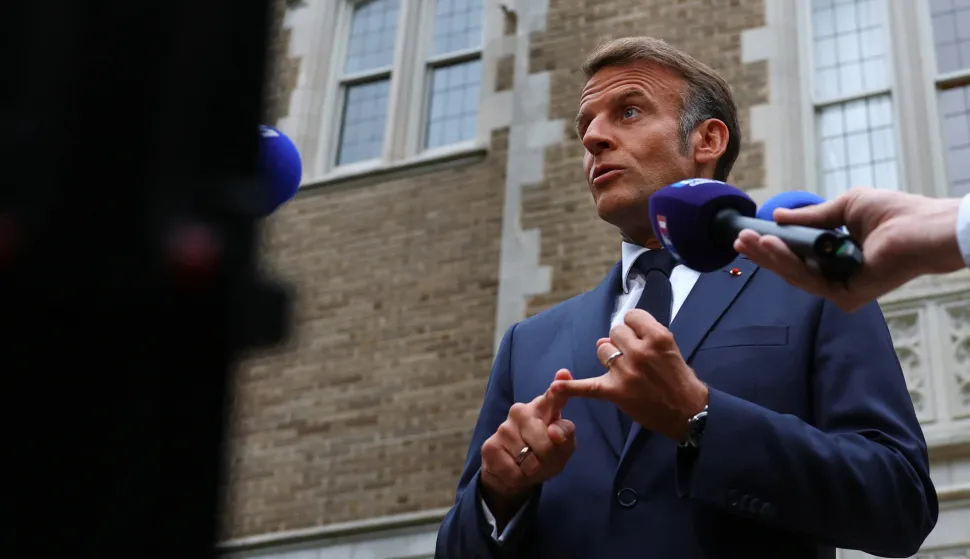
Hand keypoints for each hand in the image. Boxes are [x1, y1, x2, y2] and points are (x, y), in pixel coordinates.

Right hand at [479, 369, 576, 523]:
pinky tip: (515, 469)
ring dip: (532, 469)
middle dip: (548, 457)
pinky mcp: (491, 445)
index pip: (553, 396)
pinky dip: (519, 477)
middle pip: (545, 440)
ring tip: (528, 464)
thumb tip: (554, 431)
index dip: (558, 388)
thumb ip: (565, 436)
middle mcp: (522, 411)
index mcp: (543, 408)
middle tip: (543, 459)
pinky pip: (514, 470)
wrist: (514, 475)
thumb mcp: (563, 449)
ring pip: (528, 457)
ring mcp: (504, 427)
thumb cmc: (543, 456)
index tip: (564, 374)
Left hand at [549, 309, 707, 441]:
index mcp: (658, 337)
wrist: (688, 412)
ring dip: (609, 356)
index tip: (639, 337)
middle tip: (634, 357)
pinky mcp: (615, 391)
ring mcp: (626, 371)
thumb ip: (644, 336)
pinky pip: (587, 386)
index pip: (631, 317)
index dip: (633, 327)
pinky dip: (571, 388)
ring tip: (623, 369)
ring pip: (602, 349)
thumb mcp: (670, 347)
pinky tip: (556, 386)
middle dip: (621, 342)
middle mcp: (640, 351)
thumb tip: (611, 336)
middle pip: (615, 332)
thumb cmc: (681, 379)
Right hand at [734, 188, 963, 312]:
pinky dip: (789, 264)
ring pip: (796, 276)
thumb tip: (778, 216)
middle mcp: (837, 275)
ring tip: (752, 241)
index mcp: (836, 256)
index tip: (749, 235)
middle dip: (763, 254)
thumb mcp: (843, 207)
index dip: (772, 247)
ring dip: (771, 257)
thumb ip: (810, 217)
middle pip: (791, 268)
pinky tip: (774, 246)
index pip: (797, 256)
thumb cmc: (894, 213)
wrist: (921, 226)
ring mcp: (842, 288)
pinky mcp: (847, 296)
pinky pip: (810, 281)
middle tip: (741, 240)